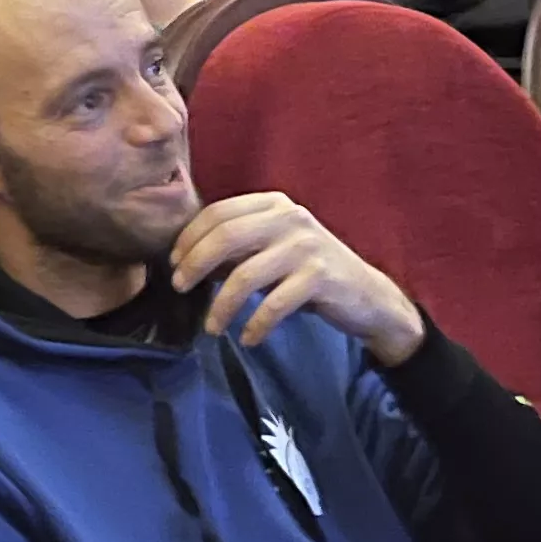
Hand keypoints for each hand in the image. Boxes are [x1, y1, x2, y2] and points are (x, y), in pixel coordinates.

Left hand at [167, 193, 425, 364]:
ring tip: (212, 327)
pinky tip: (248, 338)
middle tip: (180, 288)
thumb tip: (186, 260)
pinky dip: (256, 324)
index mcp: (273, 204)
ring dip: (221, 305)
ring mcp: (306, 246)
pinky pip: (274, 303)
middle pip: (225, 237)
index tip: (173, 263)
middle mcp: (289, 217)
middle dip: (194, 264)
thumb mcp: (273, 249)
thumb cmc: (309, 272)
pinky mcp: (320, 276)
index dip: (189, 238)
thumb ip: (238, 247)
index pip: (218, 213)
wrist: (367, 295)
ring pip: (245, 275)